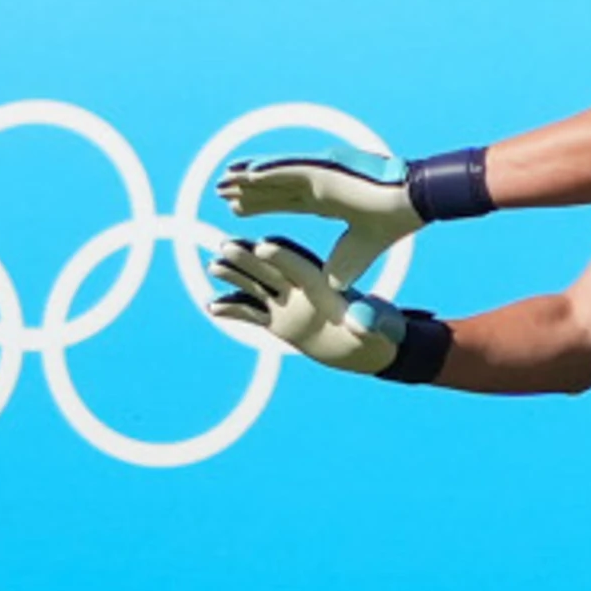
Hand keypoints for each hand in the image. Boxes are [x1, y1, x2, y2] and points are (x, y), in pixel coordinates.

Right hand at [206, 236, 402, 375]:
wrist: (367, 345)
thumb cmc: (379, 333)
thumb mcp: (379, 328)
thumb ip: (368, 322)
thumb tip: (363, 320)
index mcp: (328, 286)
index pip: (303, 267)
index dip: (286, 257)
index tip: (264, 246)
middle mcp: (304, 291)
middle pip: (274, 269)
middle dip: (250, 258)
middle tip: (226, 244)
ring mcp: (289, 304)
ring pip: (257, 286)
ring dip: (236, 277)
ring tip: (213, 266)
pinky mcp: (279, 321)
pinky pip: (252, 313)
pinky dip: (233, 309)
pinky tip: (211, 305)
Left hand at [218, 149, 417, 287]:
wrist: (412, 205)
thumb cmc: (391, 224)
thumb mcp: (355, 252)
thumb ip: (339, 265)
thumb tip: (327, 287)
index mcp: (326, 200)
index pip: (285, 201)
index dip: (261, 204)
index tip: (236, 211)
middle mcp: (319, 185)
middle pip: (273, 187)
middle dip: (247, 190)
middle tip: (220, 191)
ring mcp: (320, 175)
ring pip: (275, 175)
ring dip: (248, 177)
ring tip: (224, 178)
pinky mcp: (324, 171)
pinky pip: (288, 168)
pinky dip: (267, 169)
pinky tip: (246, 172)